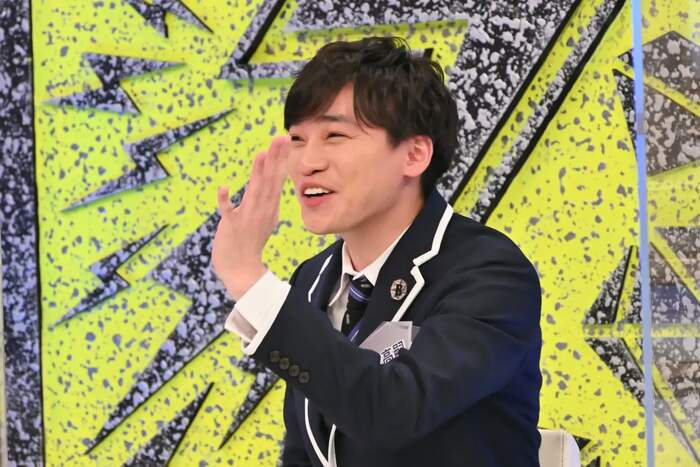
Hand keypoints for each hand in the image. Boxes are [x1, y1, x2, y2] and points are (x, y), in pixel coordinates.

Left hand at [212, 135, 289, 299]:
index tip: (285, 138)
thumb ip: (266, 197)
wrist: (242, 271)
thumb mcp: (263, 216)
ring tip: (261, 153)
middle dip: (275, 158)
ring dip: (257, 173)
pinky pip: (228, 212)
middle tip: (281, 137)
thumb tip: (271, 180)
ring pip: (254, 191)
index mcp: (269, 206)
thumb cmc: (250, 242)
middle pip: (270, 180)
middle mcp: (262, 209)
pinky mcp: (232, 227)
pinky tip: (223, 188)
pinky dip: (225, 201)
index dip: (280, 158)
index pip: (277, 178)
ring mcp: (248, 217)